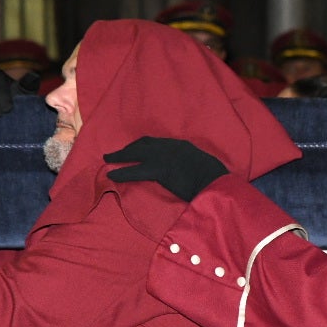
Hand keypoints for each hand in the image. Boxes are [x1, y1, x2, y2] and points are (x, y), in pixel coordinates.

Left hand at [105, 137, 228, 201]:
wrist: (217, 184)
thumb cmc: (215, 180)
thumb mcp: (203, 166)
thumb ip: (191, 166)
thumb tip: (187, 174)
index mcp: (182, 146)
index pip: (158, 143)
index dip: (144, 146)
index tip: (137, 149)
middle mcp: (170, 147)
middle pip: (144, 143)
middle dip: (129, 148)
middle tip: (116, 153)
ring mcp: (164, 157)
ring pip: (136, 152)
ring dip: (120, 155)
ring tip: (109, 160)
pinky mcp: (159, 170)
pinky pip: (135, 170)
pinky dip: (121, 172)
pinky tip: (112, 175)